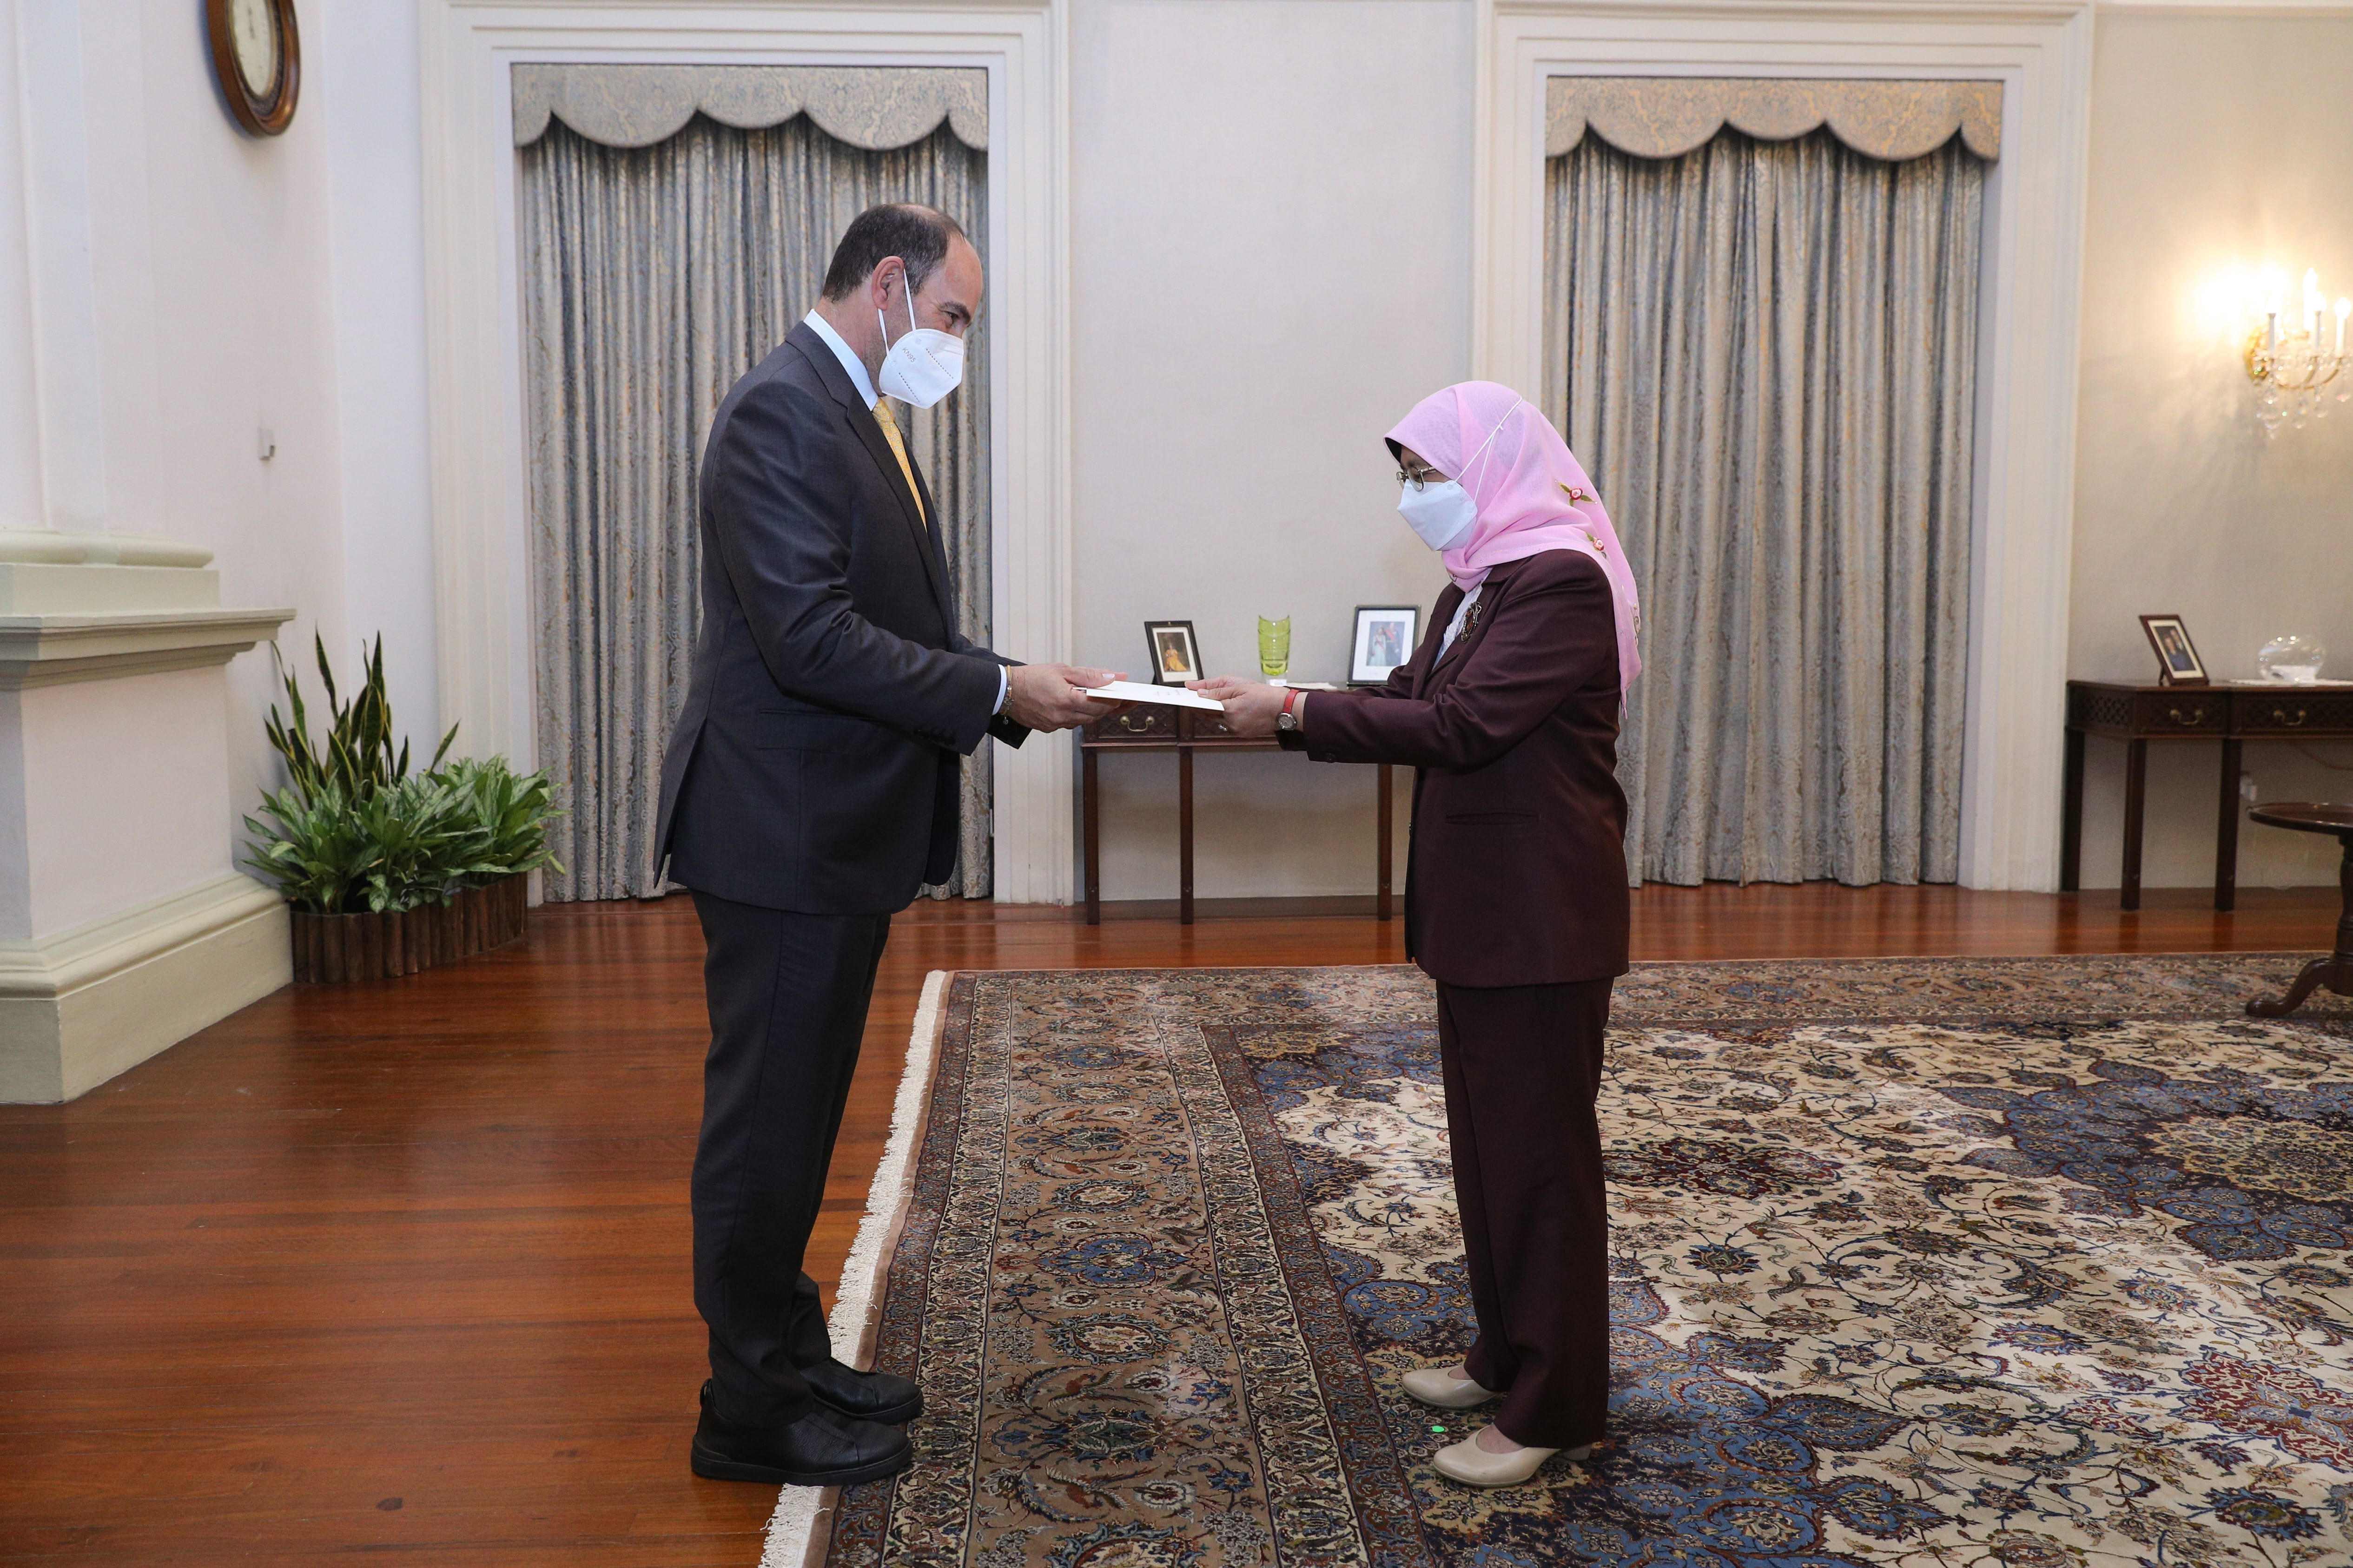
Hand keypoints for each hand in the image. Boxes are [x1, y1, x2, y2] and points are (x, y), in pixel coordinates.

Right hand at [1004, 664, 1126, 732]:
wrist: (1005, 691)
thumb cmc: (1031, 677)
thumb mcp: (1063, 669)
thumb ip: (1091, 675)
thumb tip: (1114, 677)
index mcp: (1066, 700)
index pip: (1101, 704)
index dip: (1116, 699)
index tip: (1126, 694)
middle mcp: (1062, 716)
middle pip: (1095, 715)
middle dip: (1109, 706)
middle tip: (1121, 697)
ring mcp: (1055, 725)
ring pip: (1085, 721)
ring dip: (1095, 711)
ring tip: (1102, 699)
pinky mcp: (1050, 729)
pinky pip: (1071, 723)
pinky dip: (1079, 715)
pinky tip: (1080, 705)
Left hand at [1188, 677, 1287, 738]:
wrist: (1284, 709)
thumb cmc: (1265, 695)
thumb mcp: (1240, 686)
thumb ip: (1217, 690)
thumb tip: (1199, 693)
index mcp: (1230, 709)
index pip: (1205, 706)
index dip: (1195, 701)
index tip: (1187, 697)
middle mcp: (1232, 723)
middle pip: (1209, 716)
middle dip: (1202, 708)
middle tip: (1195, 700)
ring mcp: (1237, 730)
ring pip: (1218, 722)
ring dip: (1213, 714)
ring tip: (1214, 704)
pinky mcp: (1242, 734)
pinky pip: (1228, 727)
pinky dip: (1225, 719)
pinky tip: (1229, 711)